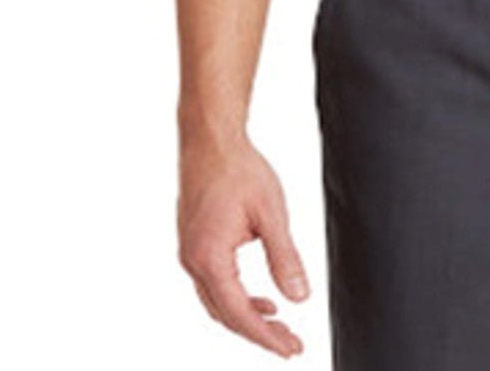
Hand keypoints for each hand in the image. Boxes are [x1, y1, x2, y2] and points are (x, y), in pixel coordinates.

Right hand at [177, 133, 310, 355]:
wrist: (210, 140)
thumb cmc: (239, 170)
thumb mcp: (271, 213)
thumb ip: (284, 258)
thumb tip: (299, 298)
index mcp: (208, 258)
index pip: (238, 313)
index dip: (265, 337)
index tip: (291, 349)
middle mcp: (192, 262)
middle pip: (225, 314)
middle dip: (258, 333)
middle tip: (291, 345)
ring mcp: (190, 254)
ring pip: (218, 302)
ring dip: (247, 317)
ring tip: (280, 326)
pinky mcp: (194, 245)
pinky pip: (214, 285)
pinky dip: (237, 298)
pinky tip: (261, 299)